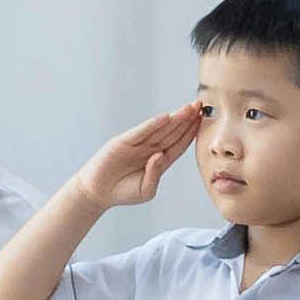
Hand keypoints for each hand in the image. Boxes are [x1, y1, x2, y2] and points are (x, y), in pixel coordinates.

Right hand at [79, 95, 212, 210]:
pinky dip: (152, 124)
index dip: (191, 133)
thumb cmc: (123, 192)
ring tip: (189, 108)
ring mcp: (137, 144)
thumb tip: (160, 156)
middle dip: (187, 120)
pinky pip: (141, 132)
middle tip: (200, 107)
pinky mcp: (123, 142)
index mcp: (158, 161)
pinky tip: (165, 118)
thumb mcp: (146, 190)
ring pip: (160, 129)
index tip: (202, 122)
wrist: (98, 192)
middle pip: (172, 132)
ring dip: (175, 118)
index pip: (178, 144)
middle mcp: (150, 149)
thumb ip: (155, 174)